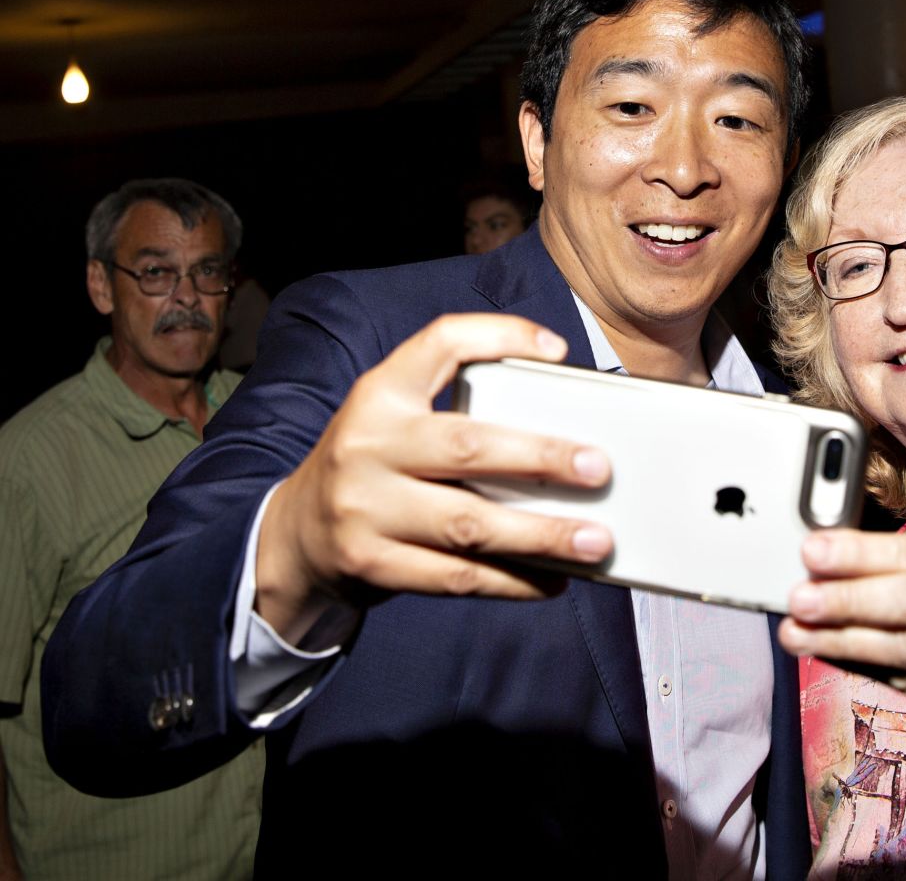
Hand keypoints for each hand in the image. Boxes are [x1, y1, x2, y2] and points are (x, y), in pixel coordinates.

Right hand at [256, 313, 613, 641]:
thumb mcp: (397, 418)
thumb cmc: (376, 467)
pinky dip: (514, 581)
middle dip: (541, 458)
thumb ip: (461, 410)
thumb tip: (567, 433)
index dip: (501, 337)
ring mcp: (365, 509)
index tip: (559, 351)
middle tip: (598, 468)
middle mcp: (367, 445)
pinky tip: (554, 579)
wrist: (296, 537)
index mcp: (380, 393)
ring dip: (541, 535)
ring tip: (596, 541)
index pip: (441, 342)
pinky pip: (458, 578)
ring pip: (469, 525)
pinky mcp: (373, 565)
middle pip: (467, 447)